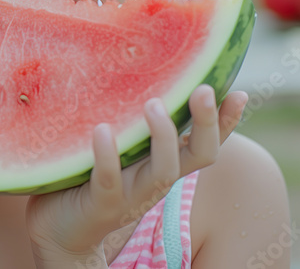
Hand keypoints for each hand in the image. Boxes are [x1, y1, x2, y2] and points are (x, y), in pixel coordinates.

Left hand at [25, 85, 247, 263]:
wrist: (59, 228)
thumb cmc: (89, 175)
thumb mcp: (119, 147)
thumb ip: (132, 120)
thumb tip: (140, 71)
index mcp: (164, 163)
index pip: (206, 142)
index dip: (227, 122)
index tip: (240, 92)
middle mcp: (156, 180)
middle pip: (200, 156)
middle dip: (207, 124)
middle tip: (203, 90)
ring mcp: (132, 195)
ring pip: (164, 171)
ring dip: (163, 137)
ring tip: (153, 104)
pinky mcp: (102, 204)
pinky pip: (110, 180)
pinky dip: (108, 156)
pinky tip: (103, 130)